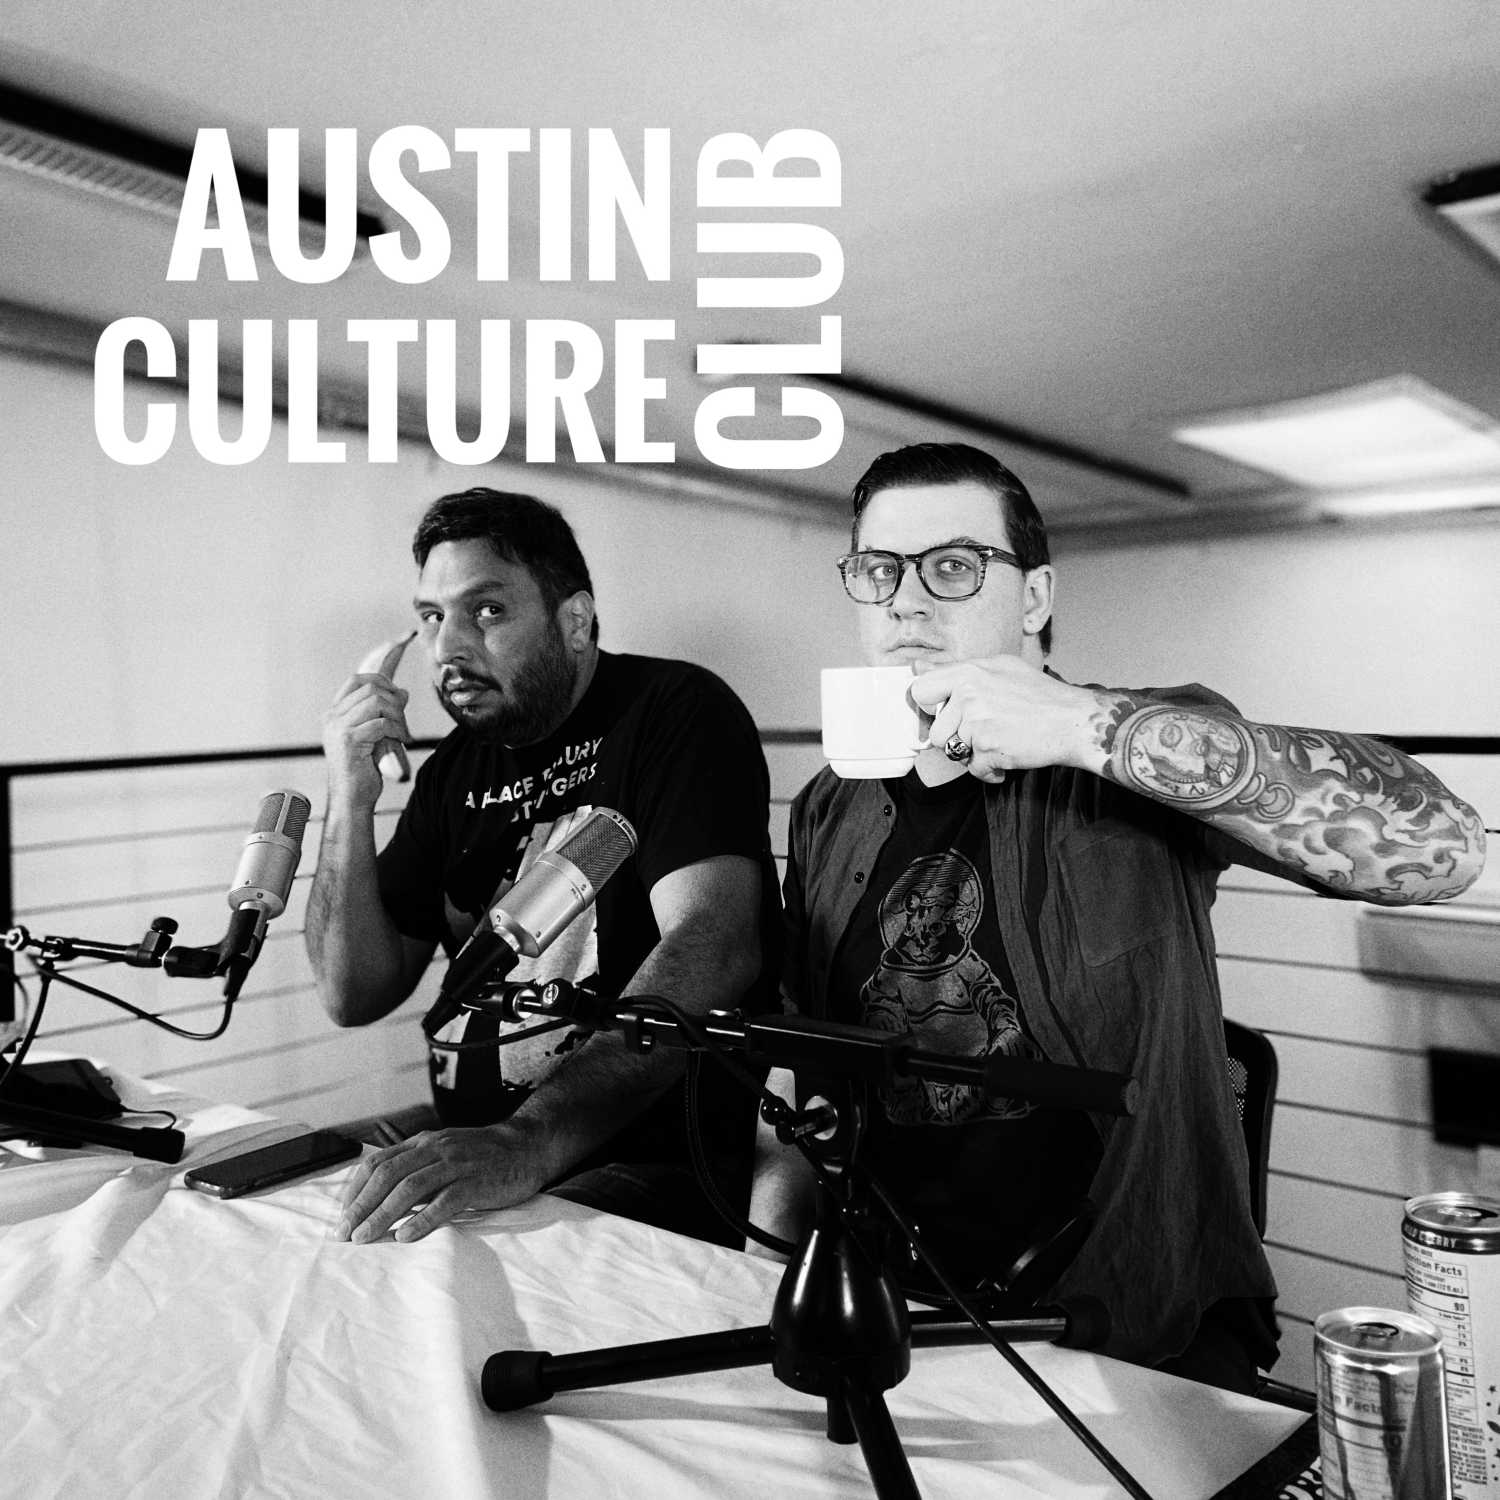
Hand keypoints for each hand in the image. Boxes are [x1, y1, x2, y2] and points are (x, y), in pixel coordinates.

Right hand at [322, 670, 411, 810]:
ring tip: (402, 732)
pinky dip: (397, 730)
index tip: (397, 694)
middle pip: (370, 688)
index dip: (381, 680)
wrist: (351, 799)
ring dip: (397, 715)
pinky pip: (382, 723)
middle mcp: (332, 718)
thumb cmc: (362, 770)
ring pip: (377, 702)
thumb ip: (382, 713)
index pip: (356, 680)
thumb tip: (402, 692)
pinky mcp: (349, 741)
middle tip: (403, 720)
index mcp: (334, 715)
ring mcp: (338, 728)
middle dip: (394, 700)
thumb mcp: (373, 736)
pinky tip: (400, 741)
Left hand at [333, 1122, 549, 1243]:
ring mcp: (456, 1165)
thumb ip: (417, 1168)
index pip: (378, 1162)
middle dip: (361, 1206)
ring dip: (382, 1215)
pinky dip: (422, 1220)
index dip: (355, 1190)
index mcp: (424, 1143)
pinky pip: (445, 1201)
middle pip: (388, 1176)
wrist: (528, 1146)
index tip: (343, 1216)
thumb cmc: (483, 1156)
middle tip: (344, 1233)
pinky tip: (405, 1237)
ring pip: (410, 1188)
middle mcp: (435, 1149)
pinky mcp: (476, 1182)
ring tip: (365, 1239)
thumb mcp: (445, 1152)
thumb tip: (382, 1198)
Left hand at [908, 657, 1101, 782]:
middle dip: (956, 740)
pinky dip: (990, 771)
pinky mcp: (989, 748)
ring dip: (973, 755)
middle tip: (982, 734)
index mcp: (969, 672)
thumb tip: (917, 668)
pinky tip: (1007, 756)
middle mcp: (969, 695)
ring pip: (954, 753)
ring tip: (996, 743)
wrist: (1074, 721)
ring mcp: (978, 722)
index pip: (920, 690)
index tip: (943, 715)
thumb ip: (957, 670)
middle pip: (936, 733)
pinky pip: (974, 770)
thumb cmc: (1040, 695)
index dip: (928, 708)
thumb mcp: (999, 667)